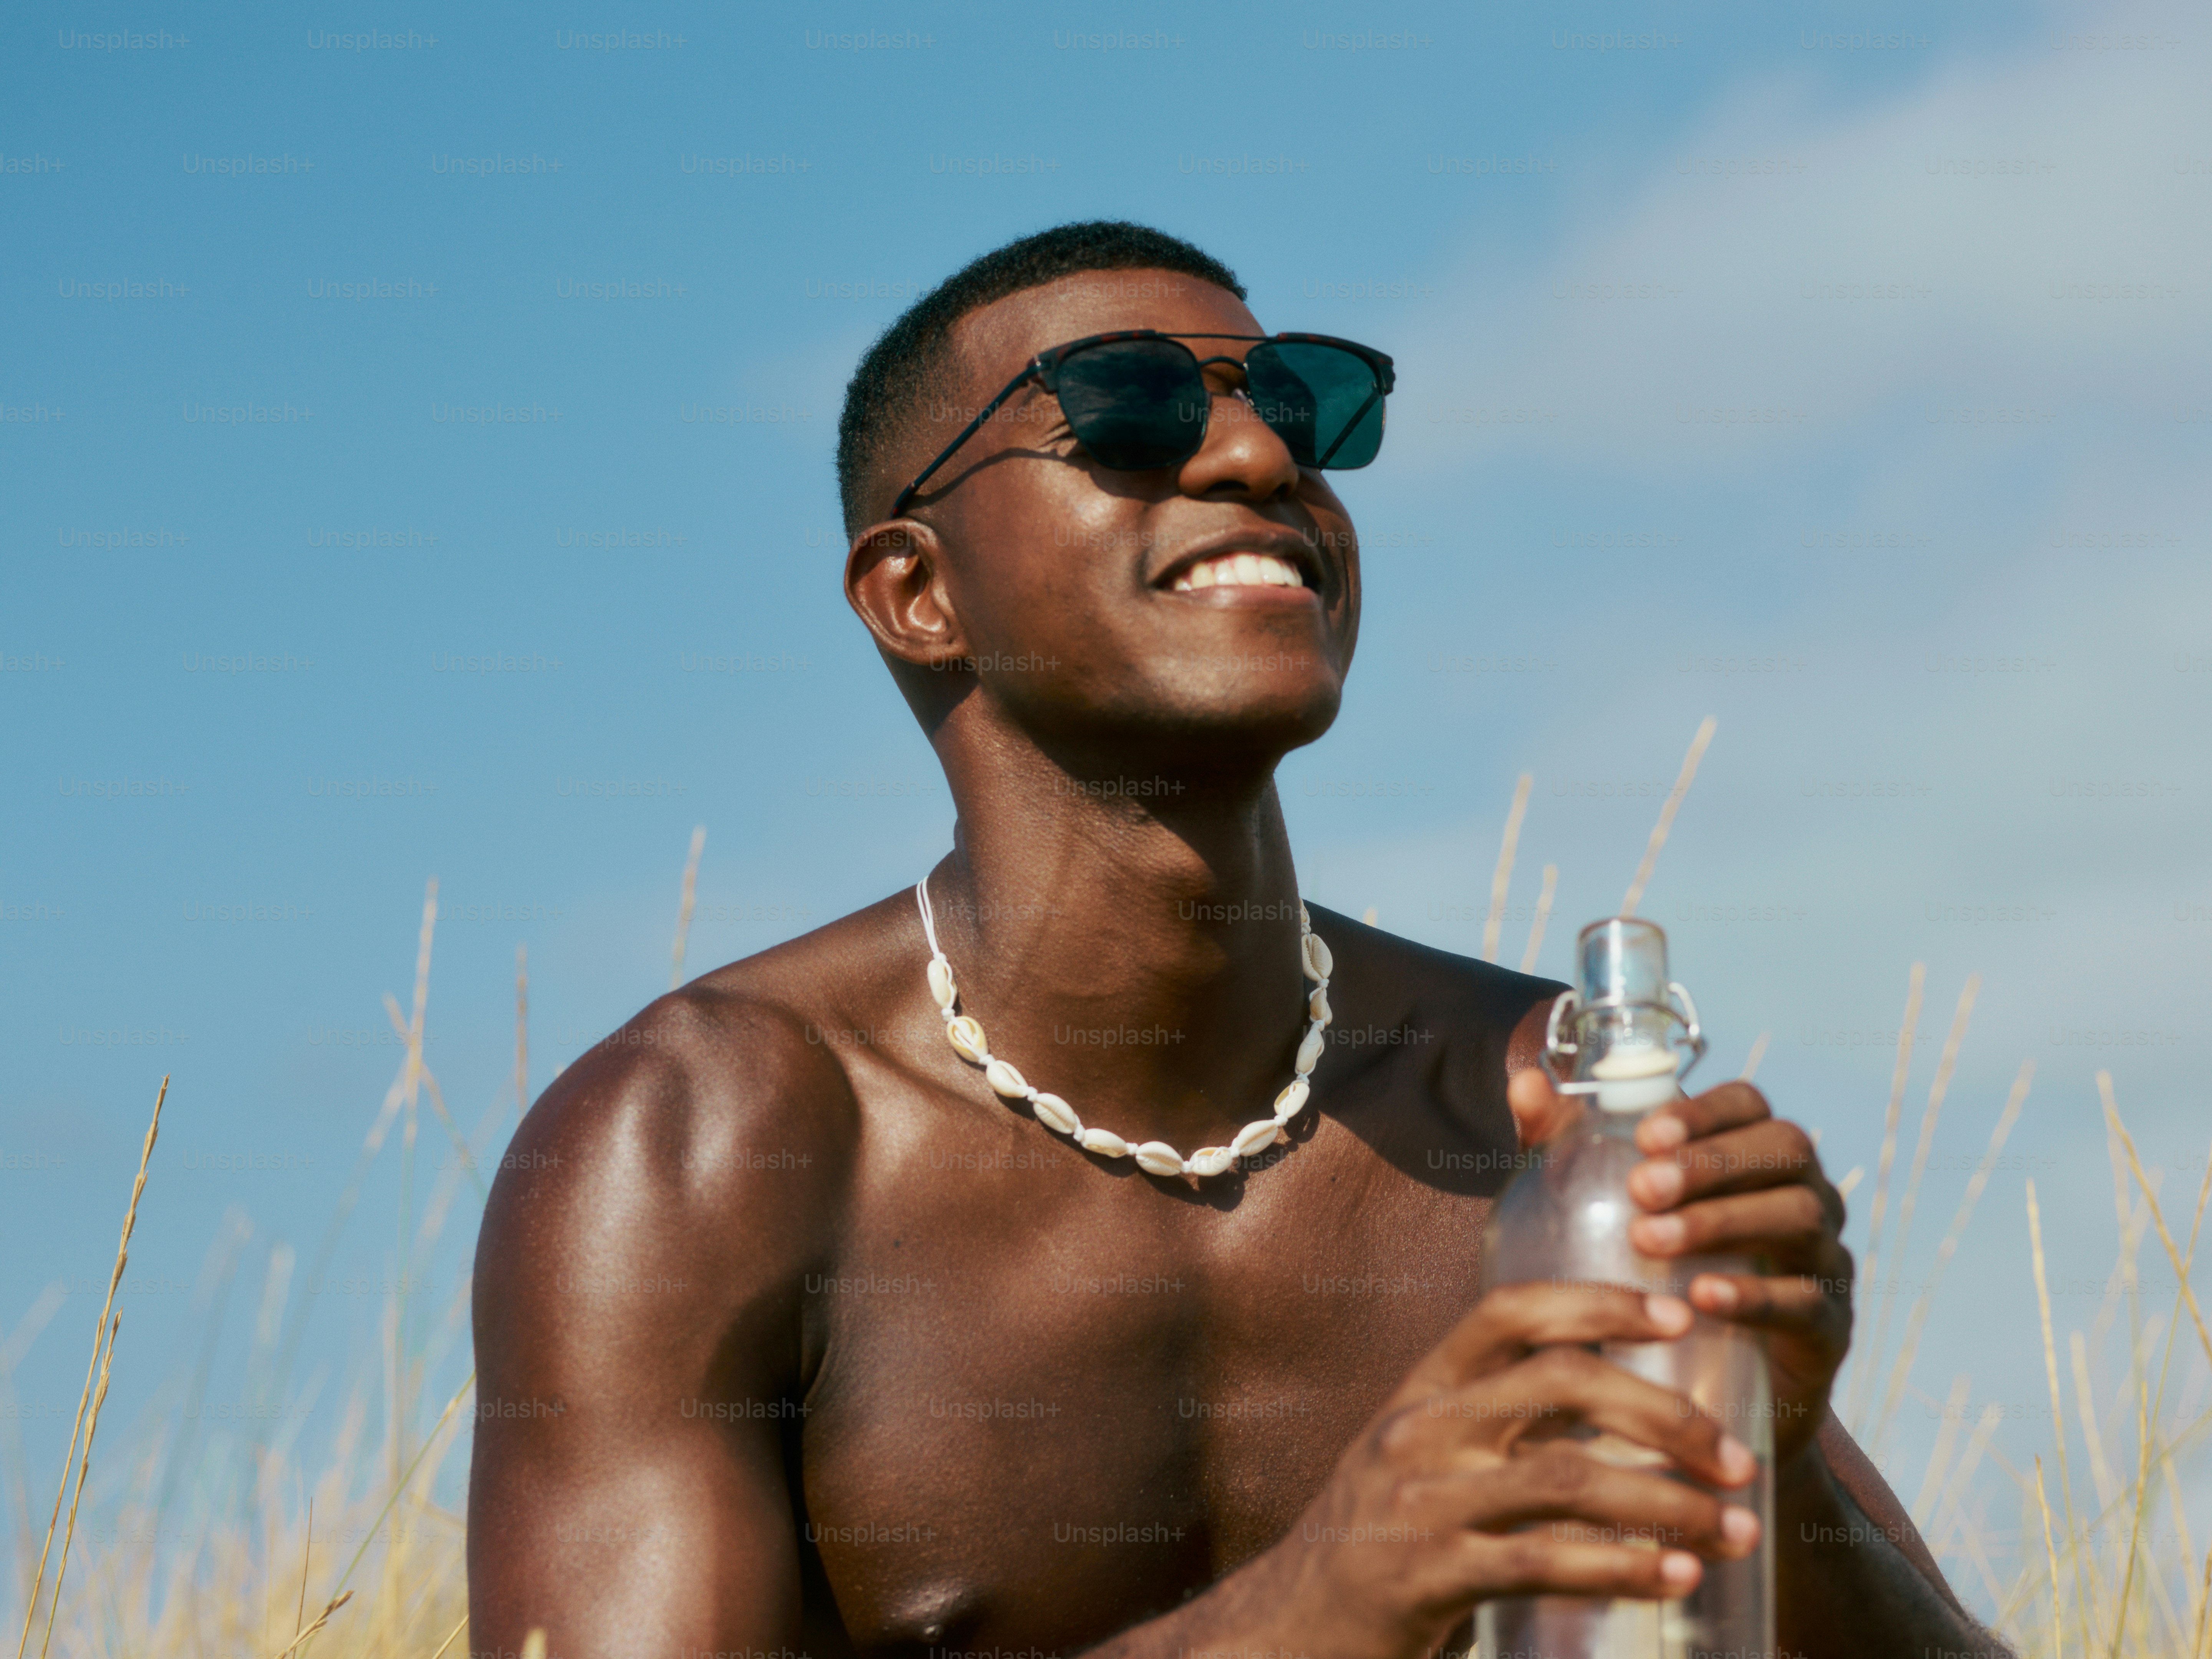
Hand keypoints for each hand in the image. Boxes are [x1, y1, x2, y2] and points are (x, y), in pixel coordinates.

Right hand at [1251, 1285, 1761, 1658]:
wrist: (1285, 1630)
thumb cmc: (1375, 1543)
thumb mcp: (1416, 1461)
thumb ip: (1490, 1430)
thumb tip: (1614, 1414)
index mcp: (1419, 1391)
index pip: (1510, 1312)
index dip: (1598, 1301)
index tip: (1678, 1315)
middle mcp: (1418, 1432)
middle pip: (1562, 1385)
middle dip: (1667, 1414)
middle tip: (1738, 1457)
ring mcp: (1419, 1503)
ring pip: (1568, 1478)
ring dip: (1668, 1501)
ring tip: (1738, 1529)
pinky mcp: (1426, 1577)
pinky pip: (1544, 1562)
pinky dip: (1624, 1567)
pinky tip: (1679, 1577)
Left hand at [1508, 1068, 1852, 1468]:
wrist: (1706, 1391)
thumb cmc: (1653, 1273)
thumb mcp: (1603, 1207)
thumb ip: (1565, 1144)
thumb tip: (1523, 1081)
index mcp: (1755, 1156)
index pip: (1749, 1104)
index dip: (1704, 1110)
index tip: (1645, 1135)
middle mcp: (1804, 1194)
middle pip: (1785, 1150)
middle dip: (1712, 1162)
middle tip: (1640, 1189)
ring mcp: (1825, 1259)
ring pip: (1801, 1216)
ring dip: (1724, 1221)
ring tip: (1652, 1241)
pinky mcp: (1830, 1328)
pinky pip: (1808, 1301)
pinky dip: (1755, 1295)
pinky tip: (1702, 1298)